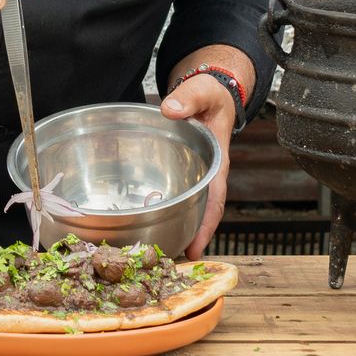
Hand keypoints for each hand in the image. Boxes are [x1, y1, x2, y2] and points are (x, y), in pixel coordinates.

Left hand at [161, 73, 236, 259]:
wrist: (207, 92)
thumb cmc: (210, 95)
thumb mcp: (203, 91)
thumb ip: (189, 98)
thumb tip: (170, 110)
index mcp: (215, 163)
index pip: (214, 200)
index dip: (206, 226)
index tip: (195, 249)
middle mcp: (202, 176)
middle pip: (197, 213)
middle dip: (186, 238)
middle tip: (167, 264)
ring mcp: (188, 177)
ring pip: (182, 208)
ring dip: (171, 229)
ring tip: (153, 254)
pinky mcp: (174, 173)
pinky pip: (167, 193)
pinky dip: (157, 209)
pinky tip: (140, 222)